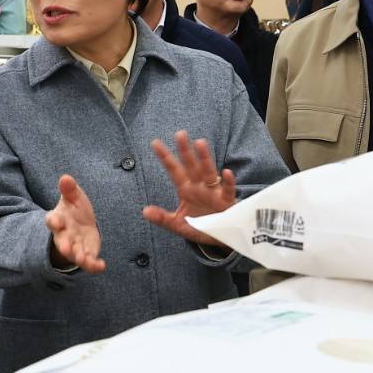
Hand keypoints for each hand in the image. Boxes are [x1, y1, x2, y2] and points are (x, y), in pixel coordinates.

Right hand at [45, 174, 105, 273]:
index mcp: (59, 219)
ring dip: (79, 257)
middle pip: (62, 242)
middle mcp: (64, 236)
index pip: (52, 220)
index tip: (55, 221)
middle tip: (66, 249)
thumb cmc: (74, 210)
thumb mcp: (73, 197)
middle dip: (64, 246)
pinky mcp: (87, 254)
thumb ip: (69, 190)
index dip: (54, 221)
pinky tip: (101, 266)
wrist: (82, 225)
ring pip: (75, 254)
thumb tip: (65, 177)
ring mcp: (75, 247)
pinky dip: (94, 266)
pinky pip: (89, 263)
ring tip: (83, 259)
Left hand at [142, 131, 236, 246]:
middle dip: (185, 151)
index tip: (155, 143)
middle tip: (180, 134)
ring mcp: (213, 192)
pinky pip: (227, 190)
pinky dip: (228, 182)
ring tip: (200, 143)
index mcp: (186, 189)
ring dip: (205, 158)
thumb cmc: (200, 226)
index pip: (174, 170)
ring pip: (208, 172)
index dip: (165, 157)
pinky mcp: (226, 202)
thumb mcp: (178, 224)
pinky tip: (227, 172)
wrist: (219, 239)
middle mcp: (199, 186)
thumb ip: (162, 218)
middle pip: (191, 165)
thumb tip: (144, 211)